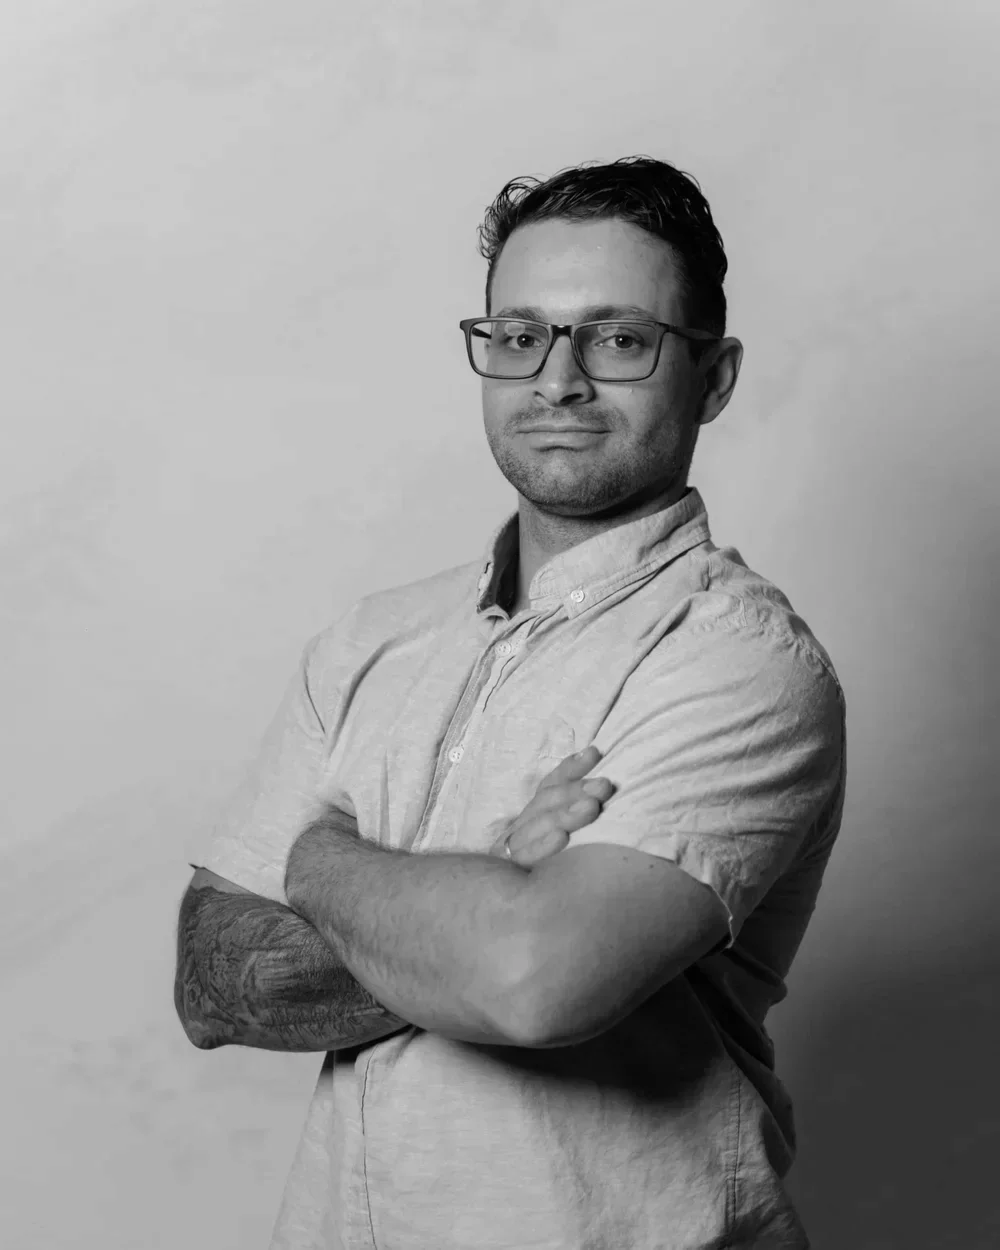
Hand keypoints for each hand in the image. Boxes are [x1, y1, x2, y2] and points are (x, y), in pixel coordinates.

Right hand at [490, 745, 614, 868]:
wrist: (503, 917)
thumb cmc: (545, 875)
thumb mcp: (558, 837)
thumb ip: (574, 808)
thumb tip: (599, 769)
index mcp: (532, 818)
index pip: (549, 786)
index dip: (571, 769)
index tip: (595, 754)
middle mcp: (520, 830)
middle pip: (545, 803)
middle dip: (576, 791)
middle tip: (604, 786)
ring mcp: (512, 851)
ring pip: (537, 825)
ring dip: (565, 814)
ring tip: (591, 807)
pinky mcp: (510, 875)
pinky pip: (525, 859)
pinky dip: (543, 846)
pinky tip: (561, 839)